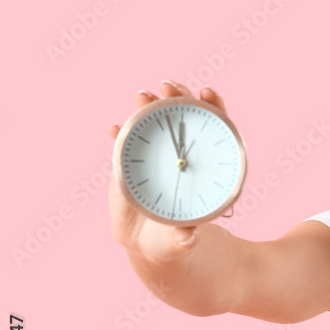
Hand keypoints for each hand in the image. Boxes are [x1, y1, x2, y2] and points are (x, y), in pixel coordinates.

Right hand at [107, 80, 227, 263]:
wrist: (151, 242)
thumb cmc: (175, 239)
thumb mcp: (181, 241)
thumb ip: (183, 238)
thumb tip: (186, 238)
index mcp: (207, 165)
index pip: (216, 128)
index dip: (214, 106)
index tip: (207, 92)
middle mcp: (185, 154)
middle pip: (186, 115)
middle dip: (178, 96)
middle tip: (166, 87)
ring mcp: (159, 153)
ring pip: (156, 122)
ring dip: (149, 105)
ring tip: (142, 96)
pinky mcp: (133, 159)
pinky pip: (127, 141)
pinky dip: (120, 133)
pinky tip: (112, 129)